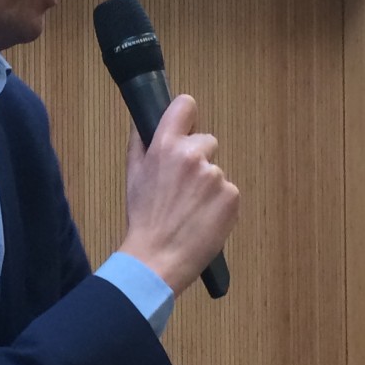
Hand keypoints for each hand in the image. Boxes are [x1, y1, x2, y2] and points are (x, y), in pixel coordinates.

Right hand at [120, 93, 239, 294]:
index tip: (185, 129)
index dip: (186, 116)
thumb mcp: (133, 175)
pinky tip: (203, 219)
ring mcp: (216, 176)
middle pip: (206, 141)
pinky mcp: (232, 196)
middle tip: (182, 188)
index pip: (185, 106)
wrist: (158, 258)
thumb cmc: (144, 219)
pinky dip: (219, 204)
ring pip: (216, 171)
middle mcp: (193, 156)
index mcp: (165, 146)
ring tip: (190, 210)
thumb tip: (144, 118)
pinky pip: (228, 192)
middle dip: (198, 159)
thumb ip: (140, 142)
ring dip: (208, 186)